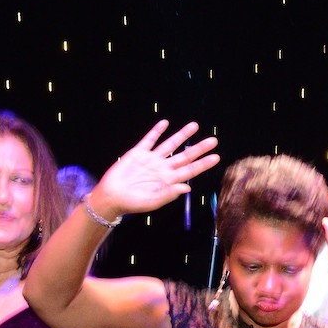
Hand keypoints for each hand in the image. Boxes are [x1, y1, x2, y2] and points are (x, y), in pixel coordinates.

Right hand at [89, 120, 219, 221]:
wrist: (111, 197)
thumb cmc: (131, 204)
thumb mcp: (152, 202)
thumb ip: (169, 194)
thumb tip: (187, 187)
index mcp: (167, 181)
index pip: (189, 171)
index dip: (203, 164)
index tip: (216, 157)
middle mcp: (162, 169)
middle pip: (184, 156)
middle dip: (199, 149)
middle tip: (213, 141)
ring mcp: (151, 160)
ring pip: (170, 145)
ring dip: (182, 135)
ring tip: (194, 126)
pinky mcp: (138, 154)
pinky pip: (149, 140)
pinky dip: (156, 131)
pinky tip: (164, 123)